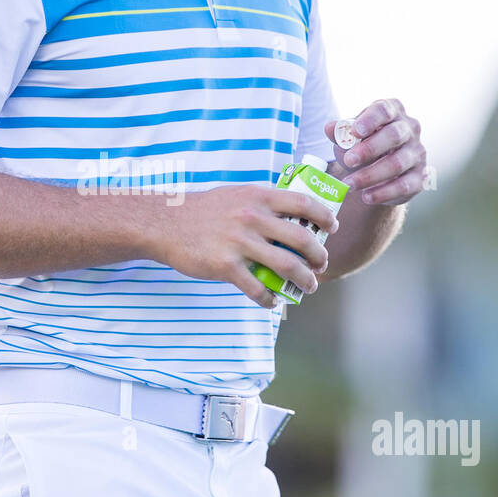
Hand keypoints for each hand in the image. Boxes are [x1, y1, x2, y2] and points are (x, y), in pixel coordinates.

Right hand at [156, 183, 339, 309]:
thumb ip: (264, 205)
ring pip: (287, 266)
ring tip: (308, 286)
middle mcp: (253, 218)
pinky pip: (257, 288)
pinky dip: (270, 299)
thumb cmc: (204, 210)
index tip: (332, 229)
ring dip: (304, 280)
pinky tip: (272, 301)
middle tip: (321, 265)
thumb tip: (293, 218)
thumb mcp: (237, 195)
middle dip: (319, 257)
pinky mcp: (225, 266)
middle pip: (303, 239)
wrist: (165, 224)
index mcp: (259, 197)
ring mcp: (240, 243)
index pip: (304, 203)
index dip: (325, 217)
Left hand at [325, 99, 425, 206]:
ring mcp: (417, 153)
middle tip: (348, 161)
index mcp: (392, 111)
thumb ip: (340, 133)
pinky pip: (404, 186)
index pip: (384, 110)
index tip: (354, 132)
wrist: (377, 171)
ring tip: (349, 184)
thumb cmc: (362, 145)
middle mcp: (409, 128)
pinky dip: (383, 193)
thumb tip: (330, 128)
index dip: (370, 120)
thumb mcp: (349, 137)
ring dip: (371, 175)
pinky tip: (366, 197)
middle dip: (369, 149)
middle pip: (394, 135)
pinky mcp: (420, 177)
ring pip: (397, 163)